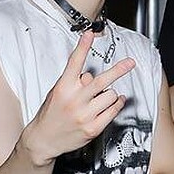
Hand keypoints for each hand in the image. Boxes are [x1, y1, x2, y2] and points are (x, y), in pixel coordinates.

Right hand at [25, 31, 135, 163]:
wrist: (43, 140)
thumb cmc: (52, 113)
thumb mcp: (58, 92)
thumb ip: (74, 82)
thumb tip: (92, 75)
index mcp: (63, 88)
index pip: (74, 63)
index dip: (83, 47)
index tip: (89, 33)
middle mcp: (74, 100)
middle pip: (102, 80)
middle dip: (119, 69)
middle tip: (130, 62)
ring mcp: (84, 115)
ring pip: (111, 95)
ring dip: (111, 94)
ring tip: (103, 97)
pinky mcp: (93, 128)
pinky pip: (113, 111)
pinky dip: (117, 104)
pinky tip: (114, 102)